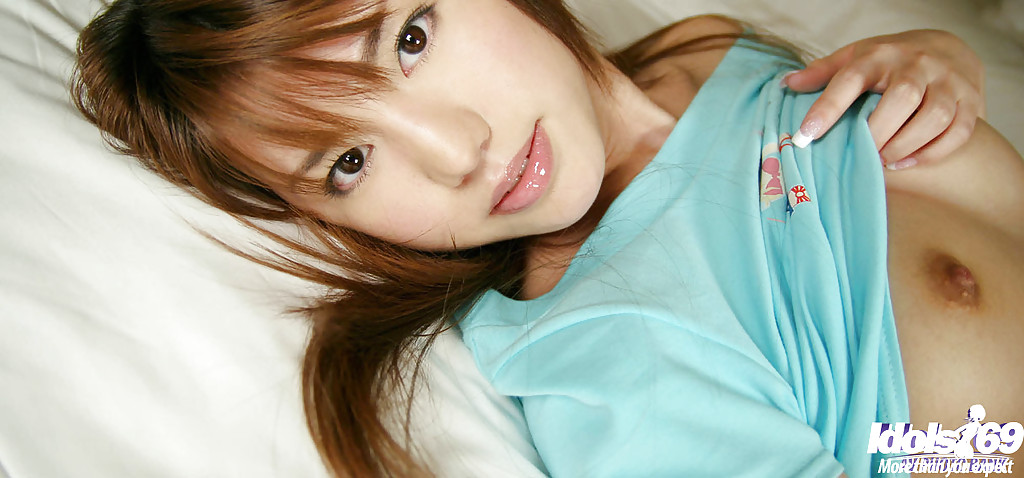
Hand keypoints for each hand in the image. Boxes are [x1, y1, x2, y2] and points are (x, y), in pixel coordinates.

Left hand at [782, 30, 984, 169]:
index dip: (827, 107)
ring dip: (904, 145)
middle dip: (877, 132)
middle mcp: (917, 65)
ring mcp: (948, 82)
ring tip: (882, 161)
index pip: (850, 78)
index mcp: (880, 56)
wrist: (948, 50)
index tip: (805, 136)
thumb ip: (822, 73)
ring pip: (933, 117)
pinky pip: (957, 132)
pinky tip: (904, 162)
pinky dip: (931, 153)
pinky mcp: (970, 102)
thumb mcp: (856, 58)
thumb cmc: (890, 62)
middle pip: (901, 98)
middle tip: (860, 152)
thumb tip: (787, 84)